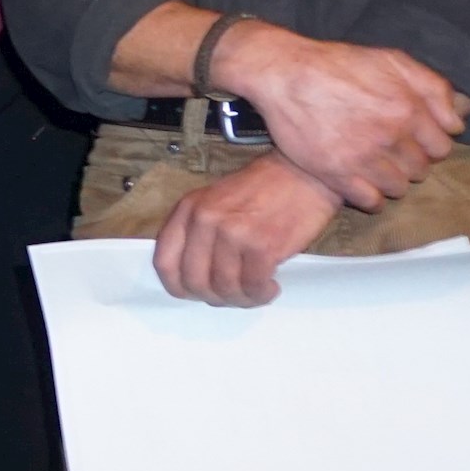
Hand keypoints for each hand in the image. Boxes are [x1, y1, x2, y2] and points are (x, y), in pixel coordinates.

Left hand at [150, 153, 344, 304]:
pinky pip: (252, 287)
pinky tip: (270, 287)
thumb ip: (198, 232)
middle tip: (233, 295)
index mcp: (189, 209)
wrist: (304, 171)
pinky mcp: (261, 246)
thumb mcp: (216, 200)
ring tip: (255, 291)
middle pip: (194, 281)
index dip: (178, 286)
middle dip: (214, 296)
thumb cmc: (264, 188)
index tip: (196, 293)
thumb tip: (194, 276)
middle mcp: (205, 221)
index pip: (165, 262)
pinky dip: (261, 294)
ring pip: (224, 288)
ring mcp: (232, 233)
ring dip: (241, 299)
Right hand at [221, 25, 467, 207]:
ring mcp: (363, 159)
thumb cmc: (338, 63)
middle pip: (420, 170)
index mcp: (408, 110)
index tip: (413, 140)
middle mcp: (390, 137)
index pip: (441, 148)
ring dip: (392, 181)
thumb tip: (456, 123)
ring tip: (377, 167)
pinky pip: (370, 202)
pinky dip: (372, 198)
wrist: (285, 73)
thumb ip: (432, 87)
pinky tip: (364, 185)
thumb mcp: (392, 59)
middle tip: (391, 152)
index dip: (428, 144)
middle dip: (410, 162)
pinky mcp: (336, 175)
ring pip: (398, 189)